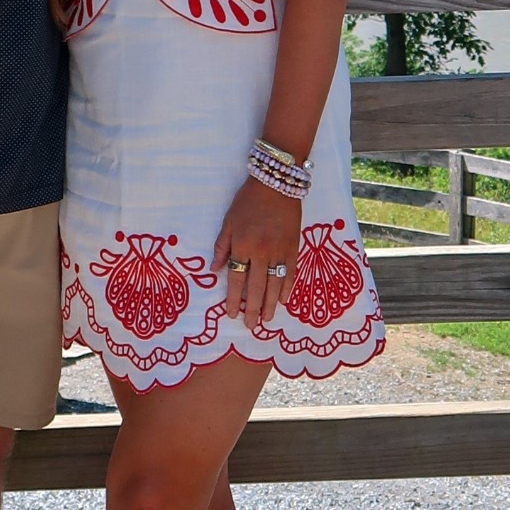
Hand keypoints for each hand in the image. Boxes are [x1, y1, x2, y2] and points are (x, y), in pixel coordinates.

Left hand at [214, 179, 301, 328]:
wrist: (276, 183)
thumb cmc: (248, 201)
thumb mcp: (228, 221)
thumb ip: (222, 247)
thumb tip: (215, 270)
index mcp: (242, 246)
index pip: (236, 279)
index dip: (233, 299)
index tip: (231, 314)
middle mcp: (261, 253)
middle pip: (257, 287)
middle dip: (253, 309)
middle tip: (252, 325)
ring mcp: (280, 251)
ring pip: (276, 284)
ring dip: (272, 304)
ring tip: (268, 319)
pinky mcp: (294, 248)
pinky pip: (291, 273)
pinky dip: (288, 288)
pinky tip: (285, 300)